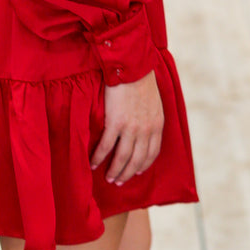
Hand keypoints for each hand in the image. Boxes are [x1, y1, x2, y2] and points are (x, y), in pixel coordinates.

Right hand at [90, 70, 163, 185]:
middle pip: (137, 160)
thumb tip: (144, 126)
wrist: (131, 67)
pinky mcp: (115, 123)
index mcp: (157, 124)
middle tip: (119, 181)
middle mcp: (146, 130)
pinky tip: (93, 164)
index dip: (143, 165)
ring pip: (122, 158)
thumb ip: (150, 116)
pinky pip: (106, 147)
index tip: (136, 172)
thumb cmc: (140, 79)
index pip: (152, 153)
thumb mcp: (154, 101)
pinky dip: (99, 158)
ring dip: (115, 171)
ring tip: (108, 178)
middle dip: (128, 174)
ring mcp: (131, 128)